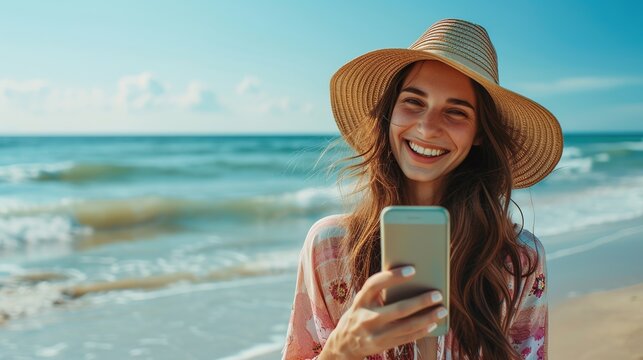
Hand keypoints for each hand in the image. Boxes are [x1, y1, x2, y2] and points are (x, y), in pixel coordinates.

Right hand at [320, 266, 446, 358]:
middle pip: (398, 309)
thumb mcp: (363, 300)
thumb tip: (410, 277)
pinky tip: (433, 324)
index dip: (393, 277)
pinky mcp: (383, 345)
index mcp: (360, 300)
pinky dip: (422, 331)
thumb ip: (379, 291)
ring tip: (442, 310)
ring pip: (407, 326)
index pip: (375, 284)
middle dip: (421, 302)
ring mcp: (375, 334)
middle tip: (437, 294)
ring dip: (427, 318)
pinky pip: (407, 338)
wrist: (345, 343)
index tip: (413, 270)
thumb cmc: (360, 313)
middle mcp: (367, 317)